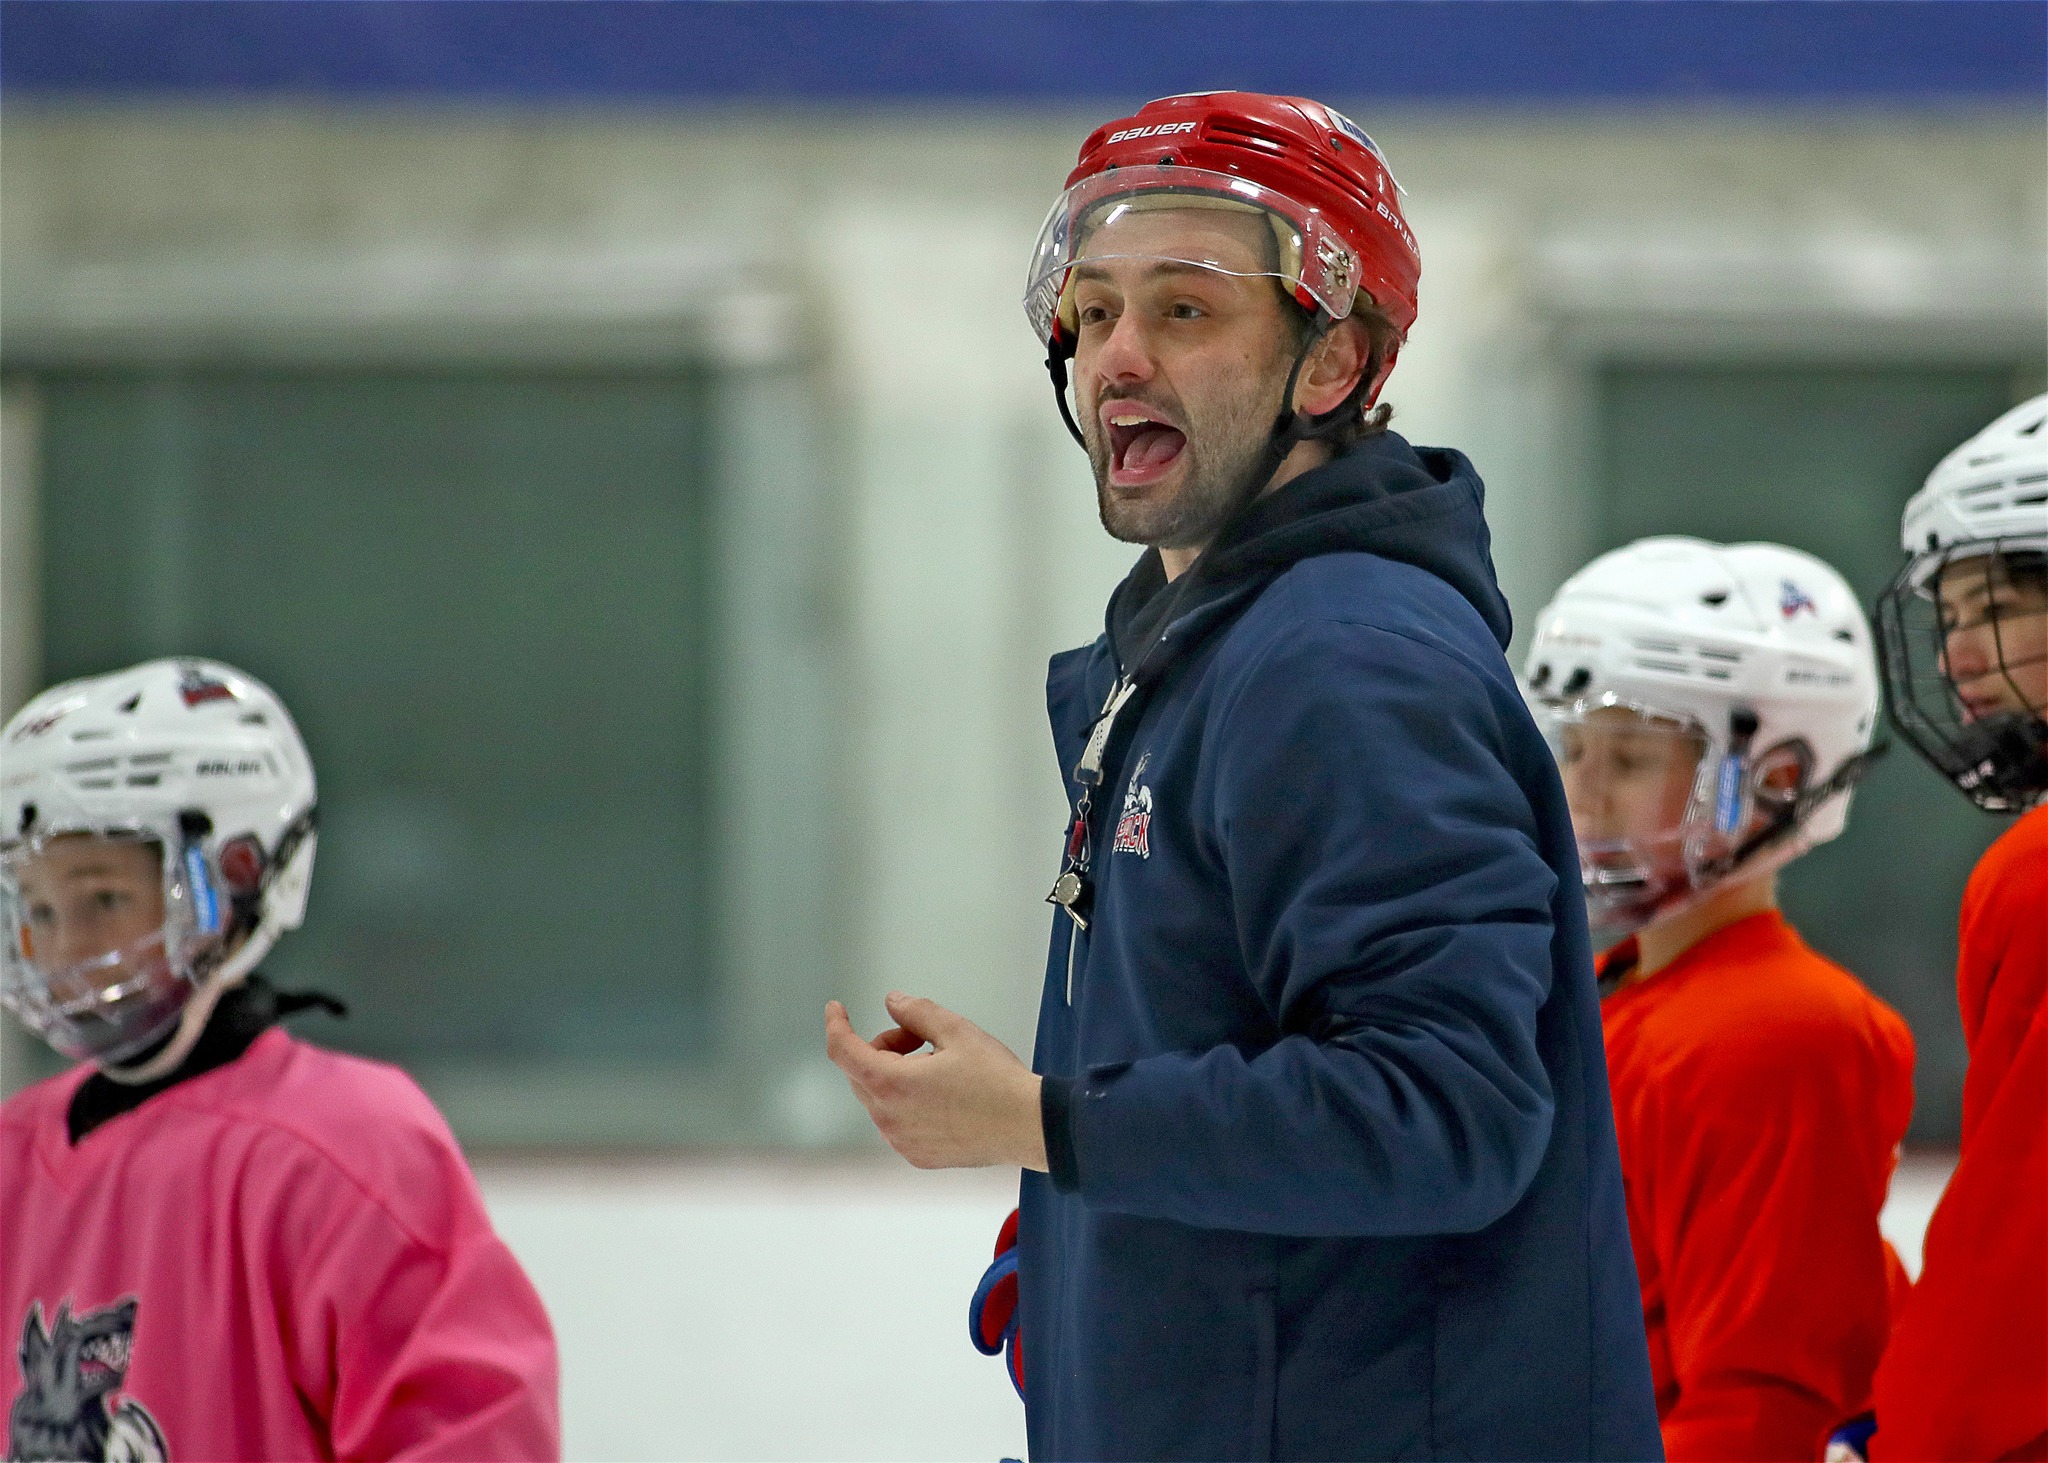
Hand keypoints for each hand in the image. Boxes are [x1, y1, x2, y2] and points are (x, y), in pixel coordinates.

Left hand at [824, 992, 1047, 1171]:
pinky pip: (896, 1122)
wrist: (1029, 1126)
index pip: (843, 1051)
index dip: (836, 1025)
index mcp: (891, 1084)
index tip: (836, 1008)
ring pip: (878, 1098)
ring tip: (939, 1067)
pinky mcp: (918, 1156)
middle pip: (862, 1072)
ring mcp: (901, 1141)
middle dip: (882, 1048)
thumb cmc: (996, 1078)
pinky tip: (944, 1095)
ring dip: (894, 1075)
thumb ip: (916, 1013)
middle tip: (919, 1038)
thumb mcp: (956, 1031)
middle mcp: (888, 1118)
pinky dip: (907, 1102)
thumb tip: (891, 1002)